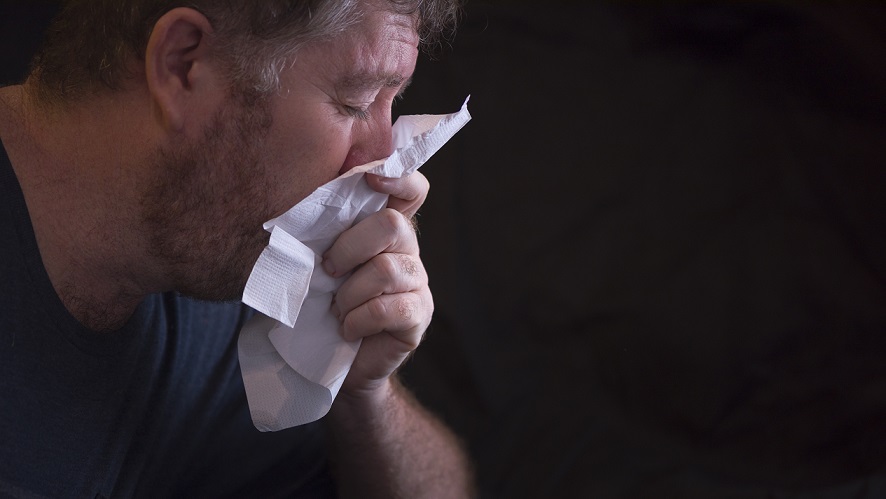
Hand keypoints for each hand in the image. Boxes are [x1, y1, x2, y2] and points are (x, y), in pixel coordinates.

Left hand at [323, 172, 432, 396]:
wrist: (337, 365)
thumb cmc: (323, 306)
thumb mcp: (318, 264)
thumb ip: (323, 233)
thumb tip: (297, 199)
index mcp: (385, 229)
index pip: (412, 189)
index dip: (399, 177)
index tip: (369, 180)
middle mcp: (408, 250)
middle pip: (392, 225)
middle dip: (349, 248)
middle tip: (328, 271)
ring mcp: (417, 283)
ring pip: (386, 270)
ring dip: (350, 294)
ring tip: (337, 310)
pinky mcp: (419, 315)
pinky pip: (392, 307)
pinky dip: (360, 319)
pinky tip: (348, 329)